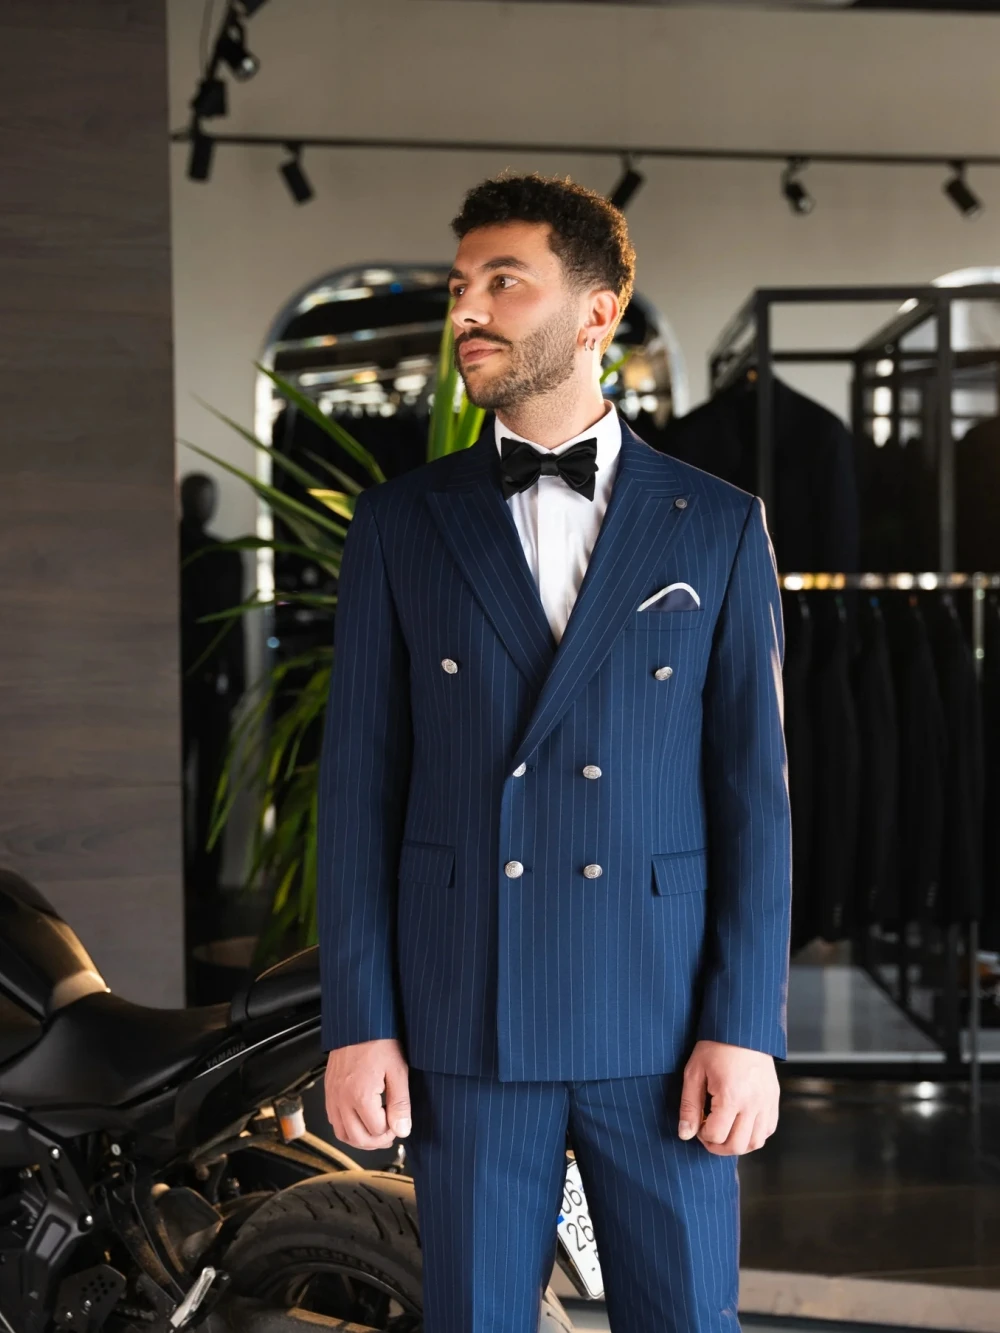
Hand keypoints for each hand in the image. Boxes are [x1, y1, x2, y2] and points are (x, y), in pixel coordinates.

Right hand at [324, 1038, 410, 1150]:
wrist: (358, 1023)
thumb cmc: (379, 1041)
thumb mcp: (397, 1071)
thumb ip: (400, 1104)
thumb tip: (402, 1130)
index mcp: (360, 1095)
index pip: (376, 1131)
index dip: (391, 1130)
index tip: (399, 1120)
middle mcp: (342, 1099)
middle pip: (357, 1138)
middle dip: (377, 1140)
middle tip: (391, 1131)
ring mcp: (333, 1096)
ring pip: (342, 1134)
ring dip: (360, 1138)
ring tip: (376, 1130)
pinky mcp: (329, 1090)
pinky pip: (333, 1120)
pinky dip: (346, 1127)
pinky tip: (360, 1120)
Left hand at [677, 1039, 778, 1154]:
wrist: (742, 1029)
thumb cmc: (716, 1047)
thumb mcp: (694, 1073)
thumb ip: (689, 1106)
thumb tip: (685, 1134)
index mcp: (732, 1096)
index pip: (716, 1136)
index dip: (702, 1135)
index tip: (698, 1124)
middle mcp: (753, 1103)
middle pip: (737, 1146)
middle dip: (718, 1147)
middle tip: (708, 1135)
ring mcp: (766, 1103)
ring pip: (756, 1143)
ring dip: (738, 1144)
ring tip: (725, 1131)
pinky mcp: (774, 1099)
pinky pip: (768, 1130)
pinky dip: (754, 1135)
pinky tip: (741, 1124)